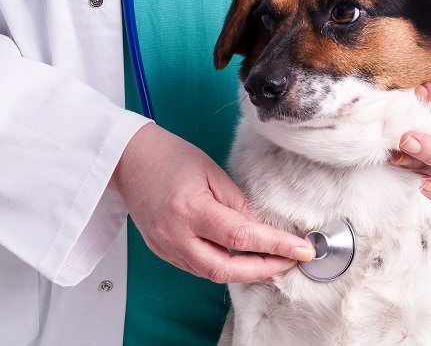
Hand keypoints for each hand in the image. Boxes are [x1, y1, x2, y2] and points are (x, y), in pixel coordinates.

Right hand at [111, 123, 314, 283]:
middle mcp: (176, 234)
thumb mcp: (211, 170)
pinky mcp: (162, 250)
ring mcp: (166, 246)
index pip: (242, 237)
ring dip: (244, 273)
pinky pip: (197, 267)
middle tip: (290, 263)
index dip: (276, 247)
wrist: (127, 159)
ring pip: (211, 273)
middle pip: (226, 269)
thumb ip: (237, 202)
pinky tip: (241, 260)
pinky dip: (222, 266)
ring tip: (272, 263)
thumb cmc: (169, 156)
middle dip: (264, 270)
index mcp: (190, 209)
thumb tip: (259, 228)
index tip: (302, 249)